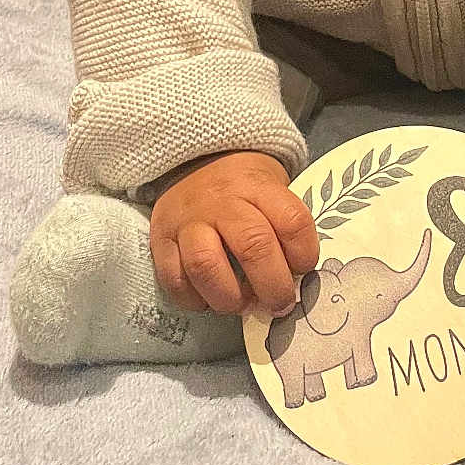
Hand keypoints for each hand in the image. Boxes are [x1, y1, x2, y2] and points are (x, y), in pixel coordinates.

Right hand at [149, 151, 319, 318]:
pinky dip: (194, 299)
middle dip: (272, 286)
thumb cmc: (243, 185)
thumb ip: (284, 226)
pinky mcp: (161, 238)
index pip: (291, 221)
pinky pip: (174, 279)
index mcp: (257, 186)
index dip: (304, 254)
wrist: (193, 161)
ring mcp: (187, 220)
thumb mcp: (271, 186)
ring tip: (241, 304)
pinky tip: (208, 299)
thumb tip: (296, 277)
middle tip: (279, 303)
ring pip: (206, 265)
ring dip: (229, 297)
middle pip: (253, 246)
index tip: (303, 270)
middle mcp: (221, 201)